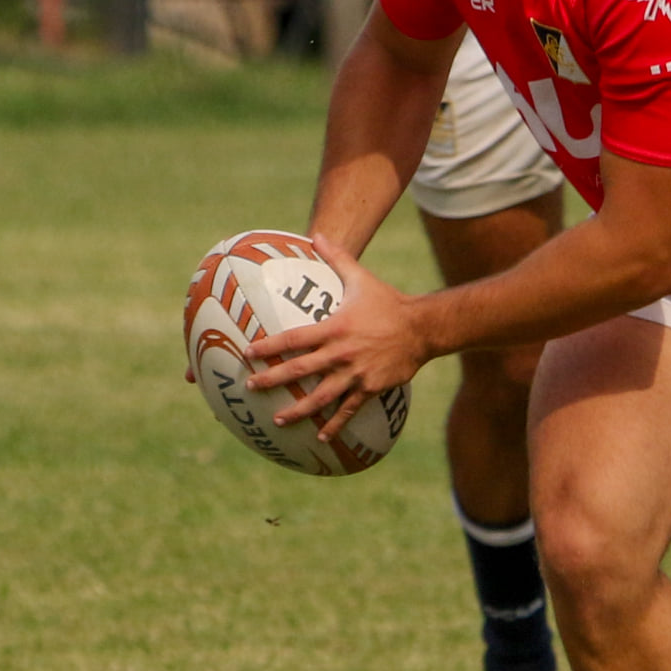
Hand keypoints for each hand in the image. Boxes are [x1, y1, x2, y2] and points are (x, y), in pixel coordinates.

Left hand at [244, 236, 426, 441]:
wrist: (422, 327)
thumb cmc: (388, 301)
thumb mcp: (361, 278)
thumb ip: (336, 258)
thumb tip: (316, 234)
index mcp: (335, 327)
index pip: (294, 338)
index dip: (270, 346)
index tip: (248, 353)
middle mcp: (341, 352)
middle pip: (301, 369)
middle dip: (273, 379)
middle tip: (251, 387)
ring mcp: (356, 373)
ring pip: (322, 396)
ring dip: (299, 409)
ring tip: (278, 419)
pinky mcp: (371, 387)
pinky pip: (349, 409)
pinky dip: (335, 423)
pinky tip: (321, 436)